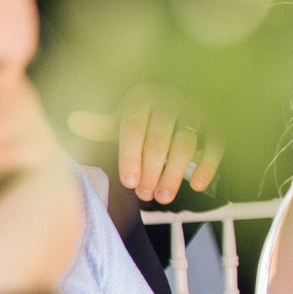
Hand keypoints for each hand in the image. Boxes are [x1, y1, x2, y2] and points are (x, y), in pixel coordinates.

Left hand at [69, 84, 222, 204]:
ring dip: (174, 174)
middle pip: (160, 139)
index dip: (130, 157)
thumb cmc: (150, 116)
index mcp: (143, 97)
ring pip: (185, 144)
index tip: (129, 181)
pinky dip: (206, 166)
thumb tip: (74, 121)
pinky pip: (215, 145)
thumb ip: (103, 126)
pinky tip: (197, 185)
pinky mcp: (217, 123)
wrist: (183, 101)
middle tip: (146, 194)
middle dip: (152, 171)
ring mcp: (196, 110)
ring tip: (164, 196)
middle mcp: (171, 99)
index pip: (134, 128)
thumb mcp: (124, 118)